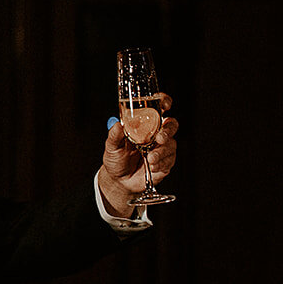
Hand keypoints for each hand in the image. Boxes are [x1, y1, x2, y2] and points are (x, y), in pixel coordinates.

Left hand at [98, 95, 178, 213]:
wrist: (119, 181)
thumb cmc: (116, 159)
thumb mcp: (111, 146)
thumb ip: (114, 135)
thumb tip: (117, 124)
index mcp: (144, 125)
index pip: (158, 108)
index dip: (164, 102)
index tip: (164, 104)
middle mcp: (156, 134)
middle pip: (171, 124)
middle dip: (168, 130)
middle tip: (159, 138)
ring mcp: (162, 148)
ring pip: (171, 144)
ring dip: (161, 152)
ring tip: (150, 159)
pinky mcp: (166, 162)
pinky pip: (169, 160)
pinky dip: (161, 163)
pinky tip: (151, 167)